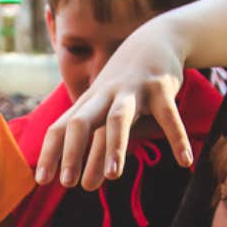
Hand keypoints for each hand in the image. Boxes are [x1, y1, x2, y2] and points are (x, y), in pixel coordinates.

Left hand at [35, 22, 192, 189]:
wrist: (155, 40)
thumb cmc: (124, 88)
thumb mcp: (106, 114)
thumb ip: (98, 149)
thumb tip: (88, 186)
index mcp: (86, 104)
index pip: (60, 128)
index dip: (49, 153)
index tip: (41, 181)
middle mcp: (103, 97)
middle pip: (82, 122)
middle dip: (72, 152)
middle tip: (67, 184)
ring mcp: (132, 91)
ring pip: (118, 119)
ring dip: (115, 147)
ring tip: (113, 176)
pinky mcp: (161, 88)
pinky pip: (168, 116)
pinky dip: (177, 138)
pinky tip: (185, 161)